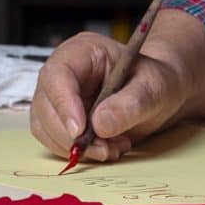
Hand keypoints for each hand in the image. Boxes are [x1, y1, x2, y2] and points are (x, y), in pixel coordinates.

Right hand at [30, 30, 191, 161]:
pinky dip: (79, 152)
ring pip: (45, 127)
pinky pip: (55, 141)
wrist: (159, 94)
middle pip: (45, 104)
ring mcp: (59, 96)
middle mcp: (64, 72)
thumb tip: (100, 124)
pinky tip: (107, 148)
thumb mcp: (154, 88)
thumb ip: (130, 104)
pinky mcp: (61, 119)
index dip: (63, 103)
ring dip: (75, 147)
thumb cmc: (156, 81)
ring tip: (113, 147)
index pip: (58, 74)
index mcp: (83, 52)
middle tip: (104, 149)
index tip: (80, 130)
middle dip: (70, 134)